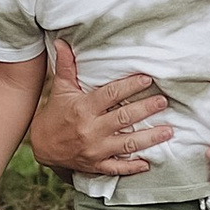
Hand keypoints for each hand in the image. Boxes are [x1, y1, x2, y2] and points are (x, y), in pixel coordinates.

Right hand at [29, 37, 168, 177]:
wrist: (41, 146)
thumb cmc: (55, 114)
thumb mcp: (61, 89)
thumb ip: (66, 66)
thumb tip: (62, 41)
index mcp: (83, 108)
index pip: (111, 94)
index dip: (130, 86)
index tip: (147, 78)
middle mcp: (90, 129)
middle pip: (123, 118)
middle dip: (145, 109)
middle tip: (164, 101)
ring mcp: (95, 150)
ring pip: (126, 144)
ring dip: (149, 138)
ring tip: (168, 131)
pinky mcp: (96, 165)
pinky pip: (117, 168)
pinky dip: (132, 167)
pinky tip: (148, 163)